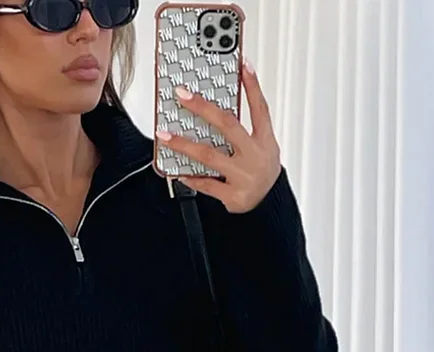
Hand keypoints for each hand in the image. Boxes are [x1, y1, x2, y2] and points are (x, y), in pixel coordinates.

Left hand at [156, 58, 281, 212]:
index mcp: (264, 140)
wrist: (268, 205)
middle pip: (227, 125)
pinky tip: (178, 171)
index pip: (259, 108)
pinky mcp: (233, 196)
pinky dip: (191, 177)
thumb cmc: (260, 171)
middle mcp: (254, 156)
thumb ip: (244, 130)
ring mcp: (243, 176)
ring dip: (183, 144)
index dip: (252, 85)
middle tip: (182, 95)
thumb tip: (215, 111)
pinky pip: (207, 184)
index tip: (241, 64)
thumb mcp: (263, 147)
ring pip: (209, 156)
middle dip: (203, 108)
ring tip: (164, 135)